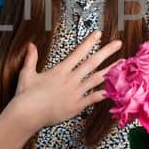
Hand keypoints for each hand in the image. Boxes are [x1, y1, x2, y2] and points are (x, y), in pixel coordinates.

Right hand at [6, 30, 121, 130]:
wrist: (27, 114)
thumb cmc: (25, 95)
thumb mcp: (27, 73)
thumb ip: (31, 58)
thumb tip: (30, 45)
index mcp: (60, 70)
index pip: (78, 52)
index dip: (90, 42)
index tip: (99, 34)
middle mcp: (70, 79)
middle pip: (92, 62)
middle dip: (107, 51)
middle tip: (118, 43)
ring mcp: (75, 93)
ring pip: (97, 79)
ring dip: (111, 70)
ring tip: (122, 64)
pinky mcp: (76, 106)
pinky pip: (94, 98)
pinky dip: (104, 94)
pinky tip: (115, 89)